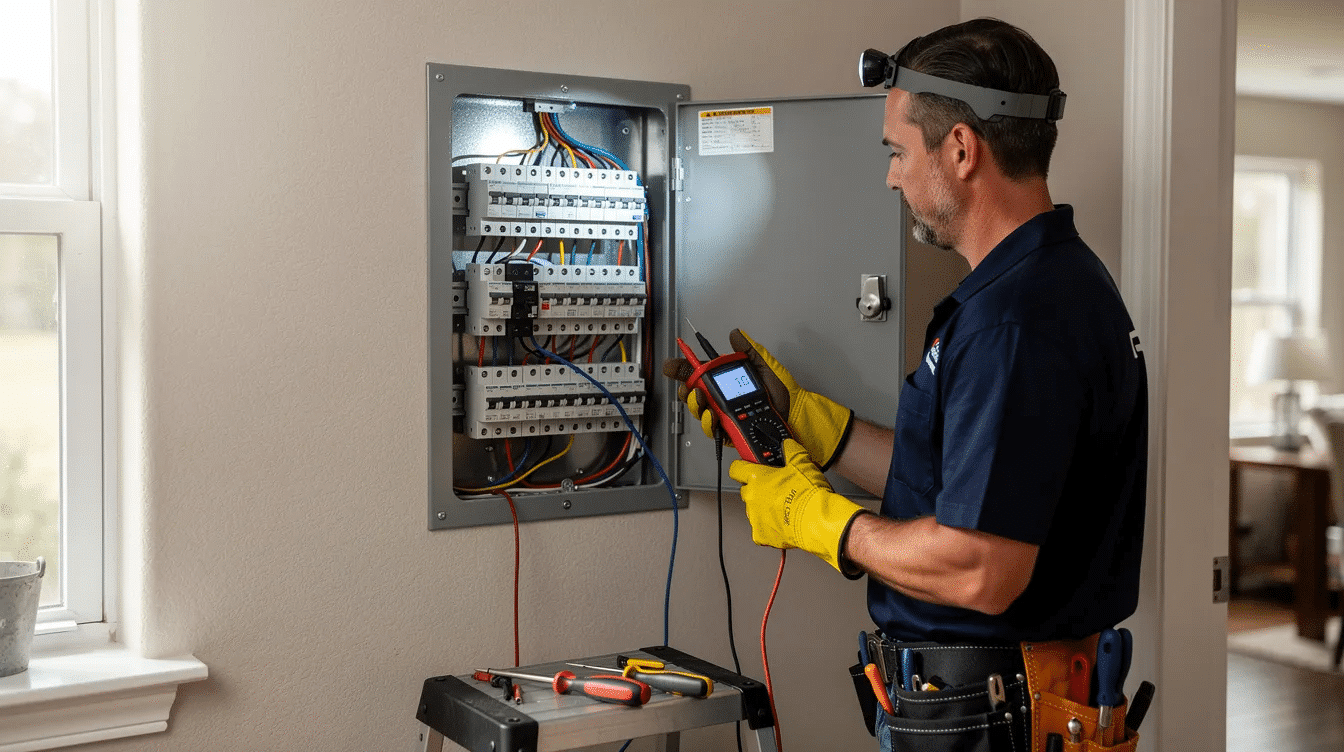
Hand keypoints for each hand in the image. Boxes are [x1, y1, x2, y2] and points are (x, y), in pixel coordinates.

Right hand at [660, 328, 853, 466]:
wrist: (796, 414)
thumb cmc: (783, 393)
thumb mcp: (766, 366)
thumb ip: (750, 351)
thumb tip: (735, 334)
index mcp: (727, 382)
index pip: (698, 375)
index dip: (682, 370)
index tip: (671, 366)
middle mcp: (722, 400)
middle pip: (693, 396)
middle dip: (686, 391)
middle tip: (690, 387)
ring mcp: (725, 417)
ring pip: (700, 414)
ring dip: (696, 406)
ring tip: (702, 400)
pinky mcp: (731, 433)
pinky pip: (714, 430)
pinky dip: (710, 423)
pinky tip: (713, 416)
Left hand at [729, 439, 866, 571]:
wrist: (817, 521)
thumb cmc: (808, 494)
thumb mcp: (802, 463)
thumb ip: (791, 451)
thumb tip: (788, 445)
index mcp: (757, 478)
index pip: (736, 468)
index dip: (742, 466)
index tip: (746, 467)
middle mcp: (752, 498)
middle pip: (745, 490)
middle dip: (756, 488)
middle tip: (773, 488)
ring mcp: (755, 518)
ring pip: (752, 510)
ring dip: (763, 508)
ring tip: (781, 506)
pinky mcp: (762, 535)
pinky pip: (760, 530)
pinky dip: (769, 528)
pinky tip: (782, 522)